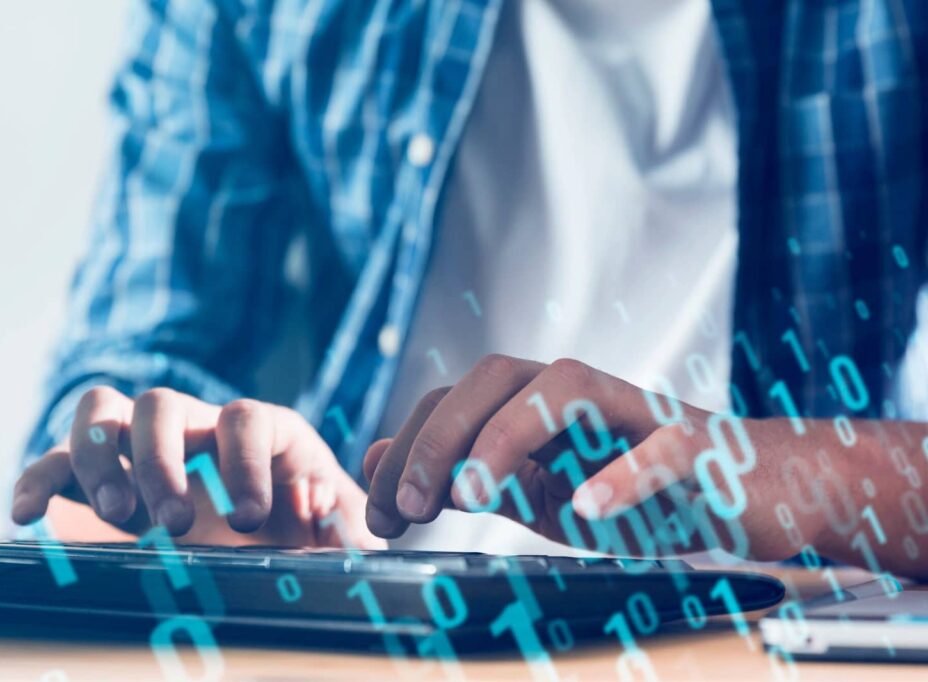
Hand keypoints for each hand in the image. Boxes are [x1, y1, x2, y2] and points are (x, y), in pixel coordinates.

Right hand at [12, 387, 383, 548]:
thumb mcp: (349, 534)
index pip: (245, 417)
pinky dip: (38, 477)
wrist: (292, 551)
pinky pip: (59, 461)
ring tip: (122, 518)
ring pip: (105, 411)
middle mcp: (203, 428)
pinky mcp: (110, 481)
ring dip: (101, 459)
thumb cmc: (322, 535)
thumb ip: (346, 524)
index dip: (242, 463)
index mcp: (265, 432)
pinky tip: (26, 513)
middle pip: (162, 403)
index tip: (251, 521)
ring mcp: (150, 448)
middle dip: (161, 461)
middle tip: (177, 524)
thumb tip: (311, 502)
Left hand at [363, 354, 844, 561]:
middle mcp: (579, 394)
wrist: (752, 491)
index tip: (382, 516)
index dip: (408, 449)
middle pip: (496, 378)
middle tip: (407, 507)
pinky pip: (657, 449)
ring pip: (566, 390)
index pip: (455, 400)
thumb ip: (466, 474)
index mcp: (536, 405)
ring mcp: (637, 414)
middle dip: (440, 437)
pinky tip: (586, 507)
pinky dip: (621, 474)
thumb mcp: (539, 493)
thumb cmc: (640, 492)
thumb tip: (379, 463)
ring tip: (471, 497)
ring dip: (507, 437)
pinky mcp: (695, 446)